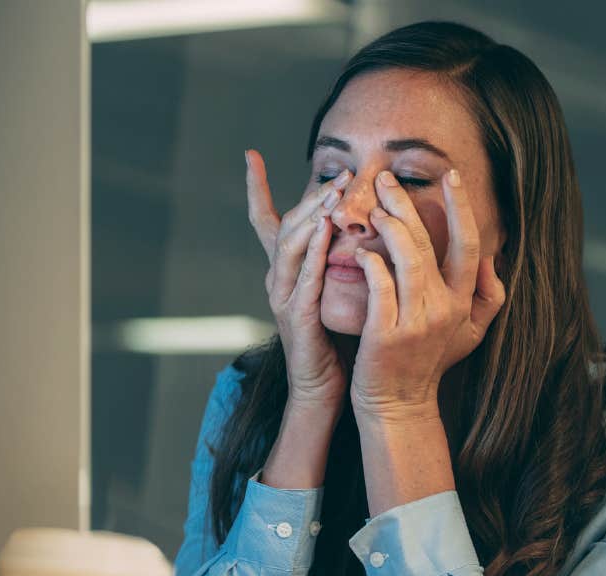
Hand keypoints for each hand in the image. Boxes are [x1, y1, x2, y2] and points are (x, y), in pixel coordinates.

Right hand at [246, 149, 351, 408]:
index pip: (266, 221)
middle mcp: (277, 279)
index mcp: (285, 271)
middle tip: (340, 172)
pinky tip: (325, 230)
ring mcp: (282, 297)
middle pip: (286, 225)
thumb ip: (336, 260)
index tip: (250, 154)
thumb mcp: (333, 290)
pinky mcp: (295, 316)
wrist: (323, 390)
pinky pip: (304, 276)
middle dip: (311, 196)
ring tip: (335, 192)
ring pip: (291, 245)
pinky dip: (313, 251)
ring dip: (313, 216)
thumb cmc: (334, 341)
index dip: (257, 188)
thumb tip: (355, 224)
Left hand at [350, 168, 505, 420]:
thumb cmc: (427, 364)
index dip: (462, 207)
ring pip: (405, 257)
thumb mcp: (469, 334)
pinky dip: (370, 263)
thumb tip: (492, 262)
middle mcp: (442, 307)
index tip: (451, 175)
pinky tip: (359, 251)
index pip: (469, 243)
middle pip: (428, 242)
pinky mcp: (386, 333)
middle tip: (385, 179)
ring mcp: (415, 320)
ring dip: (387, 226)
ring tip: (371, 209)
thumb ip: (488, 298)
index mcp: (462, 301)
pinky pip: (379, 285)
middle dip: (405, 204)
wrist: (398, 405)